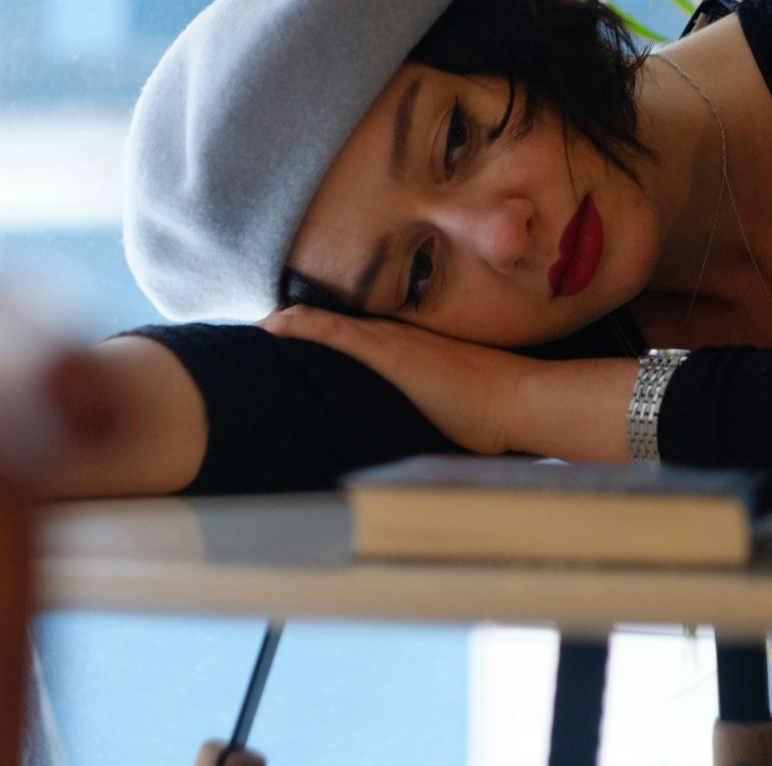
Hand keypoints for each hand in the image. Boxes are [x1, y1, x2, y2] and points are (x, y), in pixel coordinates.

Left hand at [255, 305, 536, 454]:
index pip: (348, 336)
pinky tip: (274, 325)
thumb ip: (419, 417)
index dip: (313, 335)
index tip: (281, 344)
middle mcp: (393, 337)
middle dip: (289, 327)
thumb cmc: (488, 413)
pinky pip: (336, 333)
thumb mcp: (443, 412)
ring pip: (325, 323)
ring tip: (254, 327)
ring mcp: (391, 342)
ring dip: (286, 323)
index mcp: (403, 350)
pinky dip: (303, 326)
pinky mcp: (391, 352)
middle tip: (254, 332)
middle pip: (329, 325)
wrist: (517, 400)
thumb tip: (404, 449)